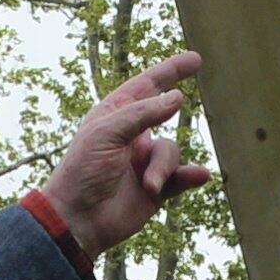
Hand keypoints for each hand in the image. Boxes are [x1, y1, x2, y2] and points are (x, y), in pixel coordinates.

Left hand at [41, 52, 215, 255]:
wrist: (78, 220)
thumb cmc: (83, 171)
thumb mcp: (107, 133)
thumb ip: (143, 114)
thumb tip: (177, 97)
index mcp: (114, 116)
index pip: (145, 86)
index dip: (169, 71)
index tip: (194, 59)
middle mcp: (132, 136)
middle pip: (163, 113)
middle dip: (174, 104)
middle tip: (196, 73)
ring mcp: (144, 162)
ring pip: (170, 151)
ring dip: (162, 167)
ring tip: (148, 184)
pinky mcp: (156, 189)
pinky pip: (181, 177)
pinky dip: (190, 176)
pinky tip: (201, 175)